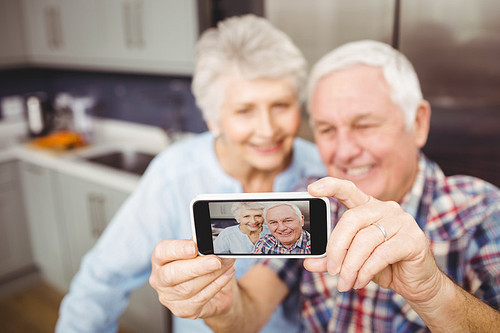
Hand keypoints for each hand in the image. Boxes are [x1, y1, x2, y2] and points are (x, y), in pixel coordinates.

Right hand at [149, 239, 234, 318]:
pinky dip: (217, 284)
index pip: (162, 252)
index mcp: (161, 260)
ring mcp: (170, 298)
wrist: (216, 292)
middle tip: (216, 261)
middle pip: (172, 274)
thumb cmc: (204, 267)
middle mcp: (160, 279)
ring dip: (212, 274)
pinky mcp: (184, 311)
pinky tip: (227, 274)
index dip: (177, 249)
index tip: (194, 247)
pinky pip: (201, 298)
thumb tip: (211, 242)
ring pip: (189, 288)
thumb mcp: (201, 252)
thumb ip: (201, 246)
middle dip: (196, 267)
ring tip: (227, 263)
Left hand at [304, 177, 443, 303]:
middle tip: (332, 270)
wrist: (417, 283)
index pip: (348, 190)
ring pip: (365, 240)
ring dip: (351, 266)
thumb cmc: (384, 266)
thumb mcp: (353, 261)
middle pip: (352, 219)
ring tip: (345, 282)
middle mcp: (386, 208)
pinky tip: (360, 281)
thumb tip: (308, 263)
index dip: (330, 186)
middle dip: (337, 247)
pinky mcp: (413, 239)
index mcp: (369, 207)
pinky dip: (366, 270)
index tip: (311, 189)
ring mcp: (402, 221)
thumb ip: (332, 259)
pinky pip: (382, 253)